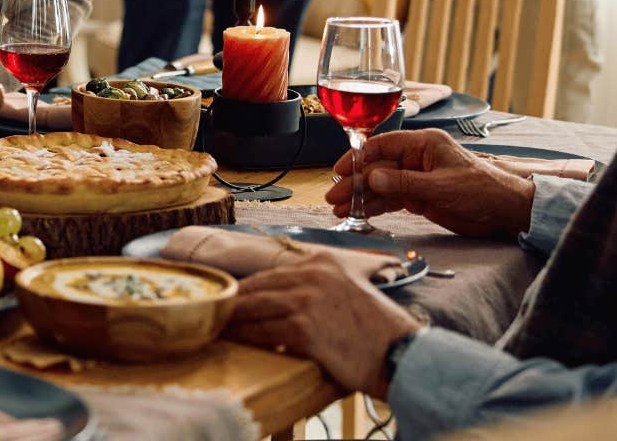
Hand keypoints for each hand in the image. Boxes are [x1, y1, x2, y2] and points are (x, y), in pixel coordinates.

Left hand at [228, 257, 423, 399]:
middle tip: (215, 310)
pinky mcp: (304, 328)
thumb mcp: (351, 289)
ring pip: (255, 307)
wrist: (402, 354)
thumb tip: (289, 292)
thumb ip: (322, 283)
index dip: (249, 288)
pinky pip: (262, 331)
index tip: (232, 297)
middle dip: (235, 301)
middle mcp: (313, 275)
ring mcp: (307, 300)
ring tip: (216, 324)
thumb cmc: (378, 330)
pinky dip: (245, 335)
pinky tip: (233, 339)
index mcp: (323, 262)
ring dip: (232, 318)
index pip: (272, 273)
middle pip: (259, 286)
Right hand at [324, 129, 534, 238]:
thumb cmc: (483, 190)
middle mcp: (417, 158)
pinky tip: (359, 213)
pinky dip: (376, 206)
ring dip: (361, 196)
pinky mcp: (420, 197)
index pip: (383, 144)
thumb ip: (405, 183)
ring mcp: (417, 178)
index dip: (359, 156)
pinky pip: (392, 199)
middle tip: (334, 196)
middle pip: (378, 167)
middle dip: (355, 181)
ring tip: (340, 209)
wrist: (507, 211)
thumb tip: (373, 178)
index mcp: (424, 144)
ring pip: (382, 185)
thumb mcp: (443, 186)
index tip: (340, 169)